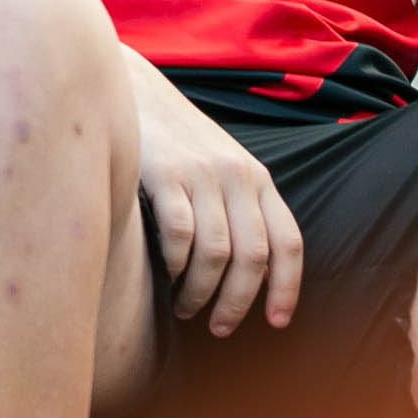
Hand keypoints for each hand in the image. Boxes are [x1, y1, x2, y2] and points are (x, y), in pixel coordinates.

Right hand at [128, 64, 302, 338]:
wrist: (129, 89)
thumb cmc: (173, 139)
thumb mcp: (218, 166)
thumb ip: (237, 207)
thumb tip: (247, 276)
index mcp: (257, 178)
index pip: (288, 241)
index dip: (287, 288)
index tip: (276, 323)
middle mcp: (236, 175)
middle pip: (253, 257)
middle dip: (238, 303)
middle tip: (219, 327)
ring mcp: (200, 173)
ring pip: (216, 254)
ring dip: (201, 293)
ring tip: (185, 308)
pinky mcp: (163, 173)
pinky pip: (179, 234)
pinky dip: (174, 265)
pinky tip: (164, 276)